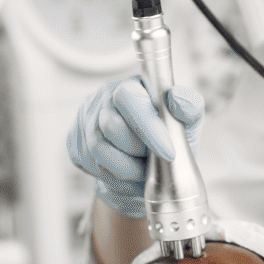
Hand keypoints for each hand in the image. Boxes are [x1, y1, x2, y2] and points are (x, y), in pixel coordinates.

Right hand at [66, 76, 203, 218]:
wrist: (148, 170)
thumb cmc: (168, 139)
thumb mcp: (186, 123)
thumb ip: (189, 107)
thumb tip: (178, 99)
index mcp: (131, 85)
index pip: (128, 97)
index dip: (148, 127)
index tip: (169, 152)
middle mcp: (103, 99)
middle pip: (111, 126)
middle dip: (138, 150)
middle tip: (155, 160)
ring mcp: (84, 121)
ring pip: (98, 150)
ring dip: (128, 168)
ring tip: (144, 170)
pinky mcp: (75, 144)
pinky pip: (90, 165)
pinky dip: (115, 177)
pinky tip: (128, 175)